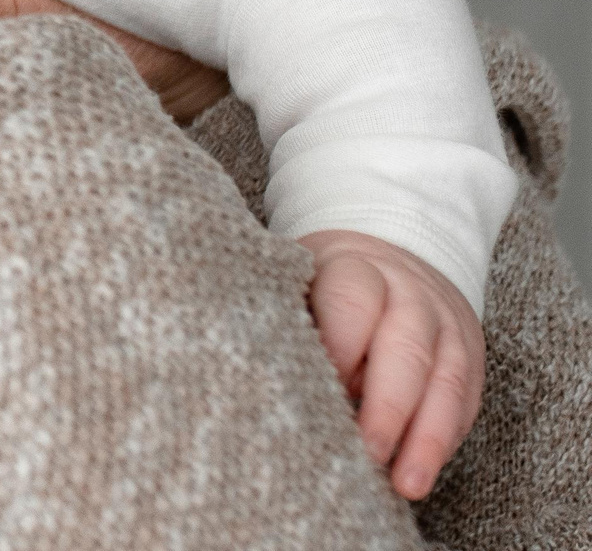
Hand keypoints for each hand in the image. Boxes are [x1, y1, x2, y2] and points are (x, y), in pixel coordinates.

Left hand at [300, 229, 482, 500]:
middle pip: (406, 348)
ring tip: (406, 485)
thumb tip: (274, 374)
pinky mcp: (470, 356)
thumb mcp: (301, 282)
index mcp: (356, 268)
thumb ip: (292, 319)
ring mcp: (447, 324)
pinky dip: (444, 439)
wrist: (392, 259)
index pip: (354, 301)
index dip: (341, 345)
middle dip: (388, 406)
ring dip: (427, 438)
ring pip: (447, 381)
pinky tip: (422, 471)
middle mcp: (410, 293)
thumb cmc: (325, 284)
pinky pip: (466, 401)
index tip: (318, 388)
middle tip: (367, 451)